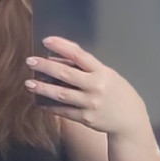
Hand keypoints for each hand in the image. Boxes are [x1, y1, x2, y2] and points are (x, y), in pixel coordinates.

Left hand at [24, 35, 146, 138]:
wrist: (130, 119)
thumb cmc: (117, 93)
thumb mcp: (108, 74)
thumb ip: (87, 67)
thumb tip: (62, 56)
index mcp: (102, 72)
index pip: (79, 55)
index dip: (61, 46)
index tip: (46, 41)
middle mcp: (96, 87)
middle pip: (66, 75)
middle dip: (46, 67)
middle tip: (30, 61)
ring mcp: (90, 104)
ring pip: (62, 95)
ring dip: (43, 88)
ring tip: (29, 83)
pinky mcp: (86, 118)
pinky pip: (64, 111)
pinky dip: (50, 107)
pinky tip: (39, 102)